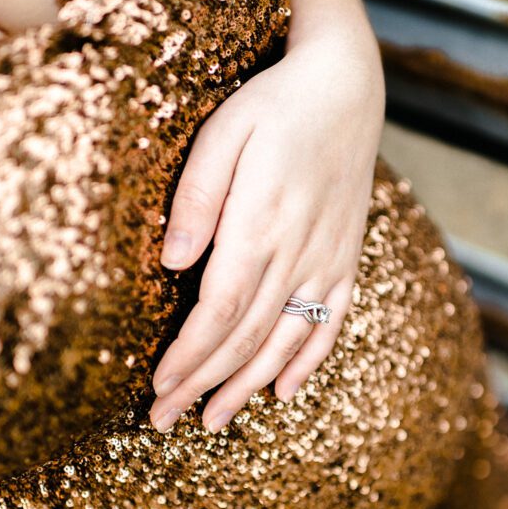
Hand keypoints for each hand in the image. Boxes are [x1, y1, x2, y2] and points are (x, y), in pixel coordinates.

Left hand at [149, 33, 384, 432]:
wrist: (348, 88)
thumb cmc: (275, 105)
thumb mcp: (223, 133)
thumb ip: (198, 199)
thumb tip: (173, 263)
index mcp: (261, 225)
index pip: (219, 311)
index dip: (189, 356)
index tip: (159, 387)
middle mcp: (298, 254)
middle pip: (246, 337)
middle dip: (204, 383)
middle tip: (166, 418)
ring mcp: (328, 261)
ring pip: (285, 341)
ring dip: (248, 386)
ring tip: (214, 420)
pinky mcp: (346, 260)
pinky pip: (331, 323)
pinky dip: (307, 362)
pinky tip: (284, 392)